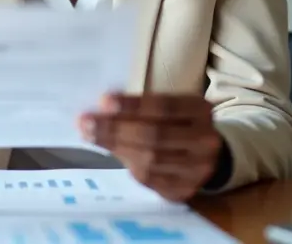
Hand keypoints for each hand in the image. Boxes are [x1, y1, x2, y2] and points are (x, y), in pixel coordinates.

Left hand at [79, 93, 223, 202]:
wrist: (206, 157)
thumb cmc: (178, 123)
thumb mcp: (171, 107)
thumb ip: (143, 106)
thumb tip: (103, 107)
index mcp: (200, 111)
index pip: (165, 107)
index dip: (133, 105)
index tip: (104, 101)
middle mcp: (204, 140)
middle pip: (155, 135)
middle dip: (116, 128)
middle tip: (86, 122)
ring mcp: (196, 169)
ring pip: (150, 159)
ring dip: (115, 146)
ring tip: (90, 135)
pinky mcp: (183, 190)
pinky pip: (149, 179)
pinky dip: (127, 163)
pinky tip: (110, 151)